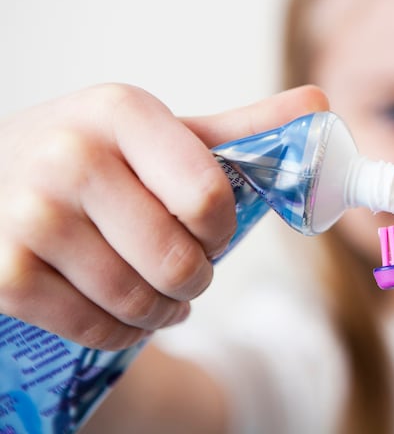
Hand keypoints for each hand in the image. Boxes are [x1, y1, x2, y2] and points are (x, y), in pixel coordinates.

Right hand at [0, 84, 329, 348]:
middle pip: (178, 261)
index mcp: (121, 112)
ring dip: (161, 311)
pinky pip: (93, 328)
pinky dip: (120, 333)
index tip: (211, 232)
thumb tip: (318, 104)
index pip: (210, 198)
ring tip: (158, 296)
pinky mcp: (4, 272)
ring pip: (138, 301)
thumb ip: (240, 130)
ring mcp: (30, 216)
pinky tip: (121, 315)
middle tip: (185, 272)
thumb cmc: (95, 160)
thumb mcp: (160, 135)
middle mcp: (70, 156)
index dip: (220, 231)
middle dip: (193, 279)